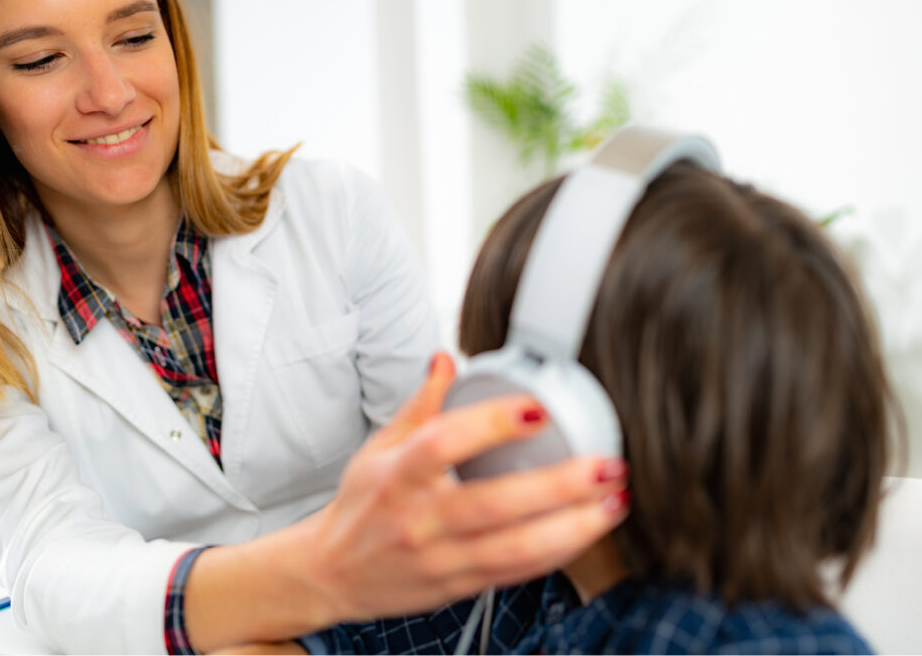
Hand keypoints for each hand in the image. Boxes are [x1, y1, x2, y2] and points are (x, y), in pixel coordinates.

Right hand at [302, 351, 629, 622]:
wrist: (332, 574)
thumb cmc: (361, 506)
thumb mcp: (379, 447)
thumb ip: (421, 404)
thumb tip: (446, 359)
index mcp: (397, 475)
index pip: (443, 443)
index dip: (491, 424)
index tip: (538, 408)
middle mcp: (418, 519)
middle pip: (493, 503)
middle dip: (558, 485)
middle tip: (605, 463)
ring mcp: (439, 559)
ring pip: (514, 548)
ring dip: (572, 526)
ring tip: (612, 501)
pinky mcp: (457, 587)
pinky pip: (515, 574)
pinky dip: (557, 554)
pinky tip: (586, 532)